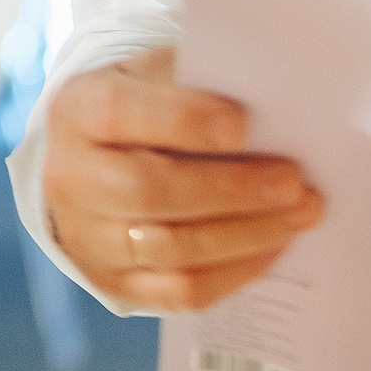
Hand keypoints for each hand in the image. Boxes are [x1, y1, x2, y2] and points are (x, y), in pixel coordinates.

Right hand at [39, 48, 324, 309]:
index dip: (181, 119)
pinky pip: (182, 291)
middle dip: (230, 188)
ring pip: (172, 247)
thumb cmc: (142, 113)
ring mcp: (88, 239)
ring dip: (247, 233)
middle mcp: (71, 178)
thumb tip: (271, 104)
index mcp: (77, 111)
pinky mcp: (116, 284)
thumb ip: (197, 81)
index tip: (243, 124)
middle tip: (292, 181)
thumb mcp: (153, 79)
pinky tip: (273, 245)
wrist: (93, 169)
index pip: (118, 113)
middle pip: (147, 189)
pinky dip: (236, 271)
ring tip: (299, 213)